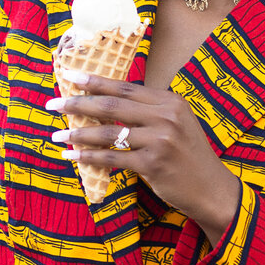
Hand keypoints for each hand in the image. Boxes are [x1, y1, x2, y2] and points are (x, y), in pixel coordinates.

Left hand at [46, 74, 241, 246]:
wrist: (211, 188)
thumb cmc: (188, 157)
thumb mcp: (176, 125)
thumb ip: (149, 112)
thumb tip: (107, 104)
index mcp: (170, 101)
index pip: (125, 88)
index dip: (96, 81)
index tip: (70, 75)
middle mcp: (166, 116)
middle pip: (112, 106)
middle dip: (78, 103)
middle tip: (53, 104)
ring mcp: (160, 140)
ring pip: (109, 132)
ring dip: (78, 134)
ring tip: (57, 135)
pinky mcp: (153, 164)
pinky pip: (113, 158)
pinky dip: (89, 158)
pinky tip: (72, 156)